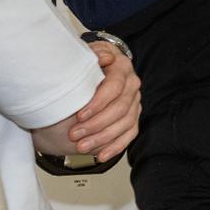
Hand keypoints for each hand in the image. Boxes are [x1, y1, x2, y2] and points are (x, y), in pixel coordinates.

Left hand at [71, 46, 140, 160]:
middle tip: (74, 134)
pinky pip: (130, 134)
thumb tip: (104, 58)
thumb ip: (93, 55)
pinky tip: (101, 155)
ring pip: (125, 123)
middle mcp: (132, 85)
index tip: (79, 115)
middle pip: (120, 108)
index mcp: (122, 68)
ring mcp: (134, 102)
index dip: (98, 103)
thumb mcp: (85, 54)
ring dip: (103, 138)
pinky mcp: (132, 117)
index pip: (115, 87)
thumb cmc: (85, 64)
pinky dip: (116, 146)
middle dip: (96, 125)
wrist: (89, 71)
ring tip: (82, 147)